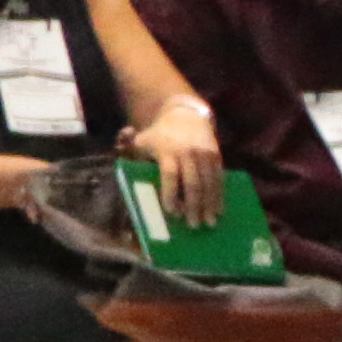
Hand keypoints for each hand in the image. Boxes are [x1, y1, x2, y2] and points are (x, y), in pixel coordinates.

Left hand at [132, 103, 230, 225]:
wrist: (186, 116)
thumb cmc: (158, 136)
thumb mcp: (141, 140)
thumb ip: (128, 151)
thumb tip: (121, 159)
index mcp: (167, 151)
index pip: (170, 174)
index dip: (171, 193)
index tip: (172, 212)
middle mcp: (188, 153)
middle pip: (193, 182)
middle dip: (193, 205)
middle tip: (193, 225)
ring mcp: (204, 154)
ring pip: (209, 183)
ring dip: (210, 204)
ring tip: (209, 223)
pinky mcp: (216, 156)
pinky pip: (219, 178)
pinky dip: (219, 195)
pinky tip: (219, 210)